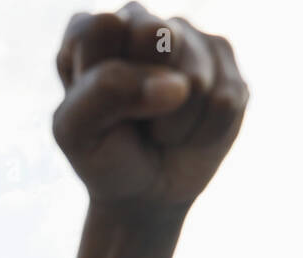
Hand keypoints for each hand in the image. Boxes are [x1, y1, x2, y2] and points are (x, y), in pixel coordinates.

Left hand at [54, 2, 247, 216]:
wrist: (144, 192)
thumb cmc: (102, 154)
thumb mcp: (76, 131)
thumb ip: (106, 91)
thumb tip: (179, 84)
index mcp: (90, 32)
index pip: (102, 28)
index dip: (105, 79)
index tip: (97, 108)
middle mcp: (140, 21)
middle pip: (155, 35)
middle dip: (145, 93)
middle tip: (133, 117)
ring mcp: (188, 36)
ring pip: (194, 77)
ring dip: (173, 122)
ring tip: (158, 130)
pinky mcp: (226, 61)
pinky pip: (224, 101)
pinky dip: (202, 133)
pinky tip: (188, 131)